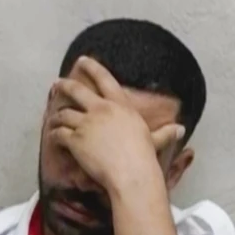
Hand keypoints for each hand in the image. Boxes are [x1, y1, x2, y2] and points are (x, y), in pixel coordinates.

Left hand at [47, 57, 185, 192]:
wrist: (130, 174)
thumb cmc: (144, 158)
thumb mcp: (156, 140)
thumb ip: (166, 133)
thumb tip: (182, 130)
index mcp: (120, 106)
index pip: (104, 79)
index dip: (92, 67)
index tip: (82, 60)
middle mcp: (101, 110)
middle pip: (76, 91)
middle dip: (64, 86)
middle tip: (57, 85)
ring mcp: (86, 124)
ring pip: (63, 114)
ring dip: (56, 117)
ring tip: (53, 119)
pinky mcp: (75, 140)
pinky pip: (58, 133)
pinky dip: (53, 135)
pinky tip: (52, 137)